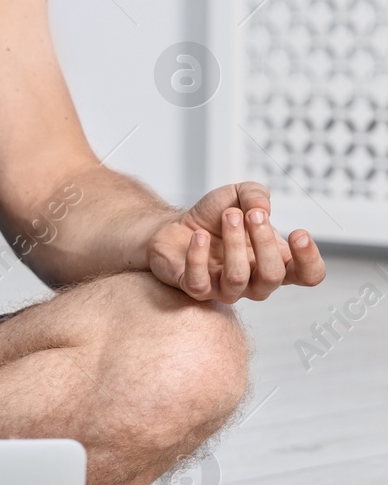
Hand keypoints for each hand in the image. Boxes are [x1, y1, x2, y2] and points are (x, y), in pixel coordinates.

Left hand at [147, 182, 324, 302]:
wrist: (174, 226)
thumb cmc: (214, 216)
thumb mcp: (239, 195)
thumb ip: (256, 195)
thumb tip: (261, 208)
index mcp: (277, 261)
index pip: (309, 275)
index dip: (310, 260)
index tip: (298, 232)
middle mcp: (255, 282)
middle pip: (272, 277)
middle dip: (264, 241)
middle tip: (253, 214)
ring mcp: (225, 289)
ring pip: (237, 279)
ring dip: (233, 243)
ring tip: (229, 215)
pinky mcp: (196, 289)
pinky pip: (199, 281)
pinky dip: (198, 255)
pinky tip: (199, 235)